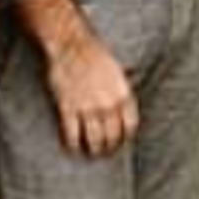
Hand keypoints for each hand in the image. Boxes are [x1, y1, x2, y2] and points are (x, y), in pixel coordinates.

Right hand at [42, 27, 138, 155]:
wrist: (71, 45)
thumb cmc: (95, 53)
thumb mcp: (118, 69)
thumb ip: (124, 84)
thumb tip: (130, 89)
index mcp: (123, 95)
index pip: (130, 126)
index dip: (125, 138)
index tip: (120, 143)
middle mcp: (108, 104)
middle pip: (112, 136)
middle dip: (109, 148)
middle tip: (104, 152)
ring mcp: (88, 107)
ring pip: (94, 139)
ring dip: (93, 150)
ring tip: (91, 154)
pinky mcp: (68, 108)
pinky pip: (72, 134)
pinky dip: (73, 145)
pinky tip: (73, 149)